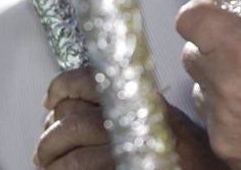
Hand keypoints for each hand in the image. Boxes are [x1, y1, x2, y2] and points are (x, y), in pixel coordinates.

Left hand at [36, 67, 225, 169]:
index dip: (63, 88)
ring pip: (74, 154)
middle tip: (45, 152)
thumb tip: (73, 110)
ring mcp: (136, 150)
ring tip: (51, 169)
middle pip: (76, 118)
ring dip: (55, 164)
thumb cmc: (195, 157)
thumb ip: (135, 106)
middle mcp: (141, 120)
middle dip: (52, 136)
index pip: (93, 79)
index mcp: (147, 100)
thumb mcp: (169, 121)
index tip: (50, 100)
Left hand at [177, 0, 240, 169]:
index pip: (189, 18)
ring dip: (219, 82)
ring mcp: (220, 120)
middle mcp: (223, 85)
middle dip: (212, 47)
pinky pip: (213, 120)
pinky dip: (229, 113)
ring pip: (201, 89)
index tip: (217, 16)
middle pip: (192, 53)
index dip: (201, 13)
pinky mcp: (224, 146)